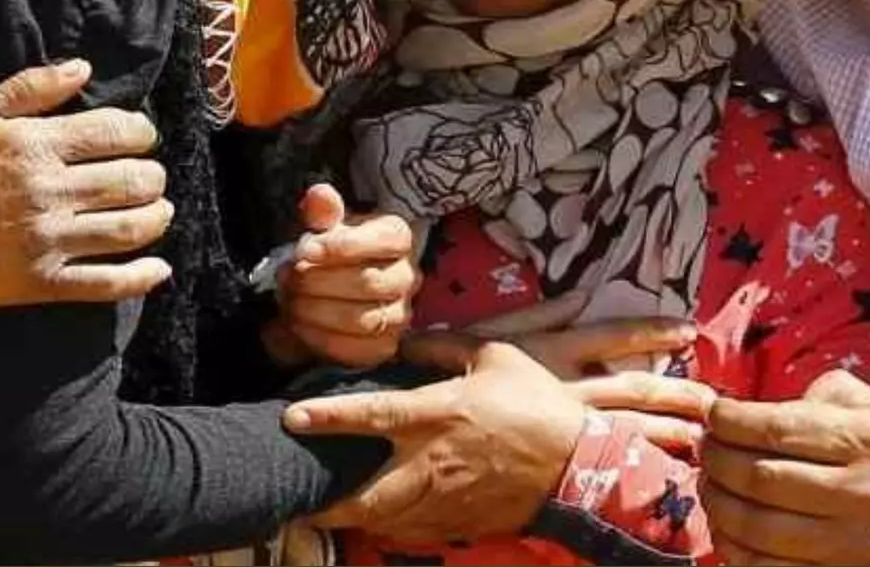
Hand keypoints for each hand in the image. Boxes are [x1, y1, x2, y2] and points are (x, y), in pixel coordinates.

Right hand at [0, 61, 173, 329]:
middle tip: (150, 177)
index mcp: (35, 146)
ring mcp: (49, 240)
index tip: (141, 138)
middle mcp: (50, 192)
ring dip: (157, 217)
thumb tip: (82, 68)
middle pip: (133, 181)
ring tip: (160, 211)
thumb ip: (30, 88)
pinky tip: (157, 267)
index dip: (141, 134)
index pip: (116, 132)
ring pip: (129, 229)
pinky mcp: (43, 282)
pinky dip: (140, 276)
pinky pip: (105, 283)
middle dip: (153, 176)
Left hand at [271, 183, 418, 367]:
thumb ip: (321, 211)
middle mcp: (408, 276)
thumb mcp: (320, 227)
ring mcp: (400, 315)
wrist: (317, 294)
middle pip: (370, 282)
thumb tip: (320, 195)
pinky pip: (358, 350)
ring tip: (288, 302)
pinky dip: (321, 339)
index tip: (305, 250)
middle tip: (286, 278)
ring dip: (316, 312)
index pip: (385, 239)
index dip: (344, 245)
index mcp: (397, 237)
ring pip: (364, 319)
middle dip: (320, 282)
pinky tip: (298, 326)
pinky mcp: (385, 347)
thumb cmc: (324, 254)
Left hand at [281, 340, 586, 543]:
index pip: (373, 415)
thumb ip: (445, 347)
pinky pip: (410, 532)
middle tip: (294, 497)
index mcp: (438, 414)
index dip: (328, 417)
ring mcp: (443, 499)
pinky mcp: (457, 522)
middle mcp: (431, 462)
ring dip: (351, 516)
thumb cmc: (536, 405)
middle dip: (326, 500)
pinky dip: (387, 526)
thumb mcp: (496, 357)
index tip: (292, 417)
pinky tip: (375, 518)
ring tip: (324, 509)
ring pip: (382, 519)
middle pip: (365, 493)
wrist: (577, 466)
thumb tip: (408, 338)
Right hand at [411, 306, 711, 452]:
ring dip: (667, 438)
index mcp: (550, 354)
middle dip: (677, 396)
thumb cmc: (444, 378)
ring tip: (705, 442)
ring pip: (626, 436)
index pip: (611, 336)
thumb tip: (584, 293)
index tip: (689, 330)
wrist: (414, 434)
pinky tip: (661, 484)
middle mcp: (564, 393)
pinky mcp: (551, 472)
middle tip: (717, 402)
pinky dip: (633, 478)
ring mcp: (560, 435)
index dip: (650, 331)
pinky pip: (602, 475)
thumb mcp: (487, 338)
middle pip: (633, 392)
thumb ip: (538, 316)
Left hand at [700, 371, 869, 564]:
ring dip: (717, 504)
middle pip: (761, 480)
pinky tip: (725, 524)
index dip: (730, 422)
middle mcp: (860, 492)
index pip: (779, 430)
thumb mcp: (865, 402)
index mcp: (866, 440)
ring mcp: (848, 541)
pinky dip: (733, 548)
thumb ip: (814, 392)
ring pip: (758, 529)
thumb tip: (752, 405)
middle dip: (716, 461)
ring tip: (709, 483)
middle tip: (704, 448)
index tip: (713, 414)